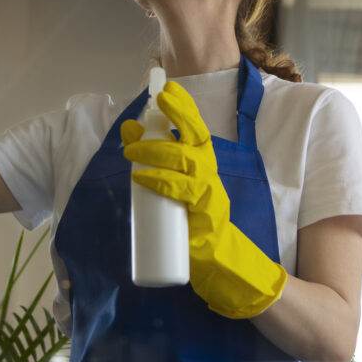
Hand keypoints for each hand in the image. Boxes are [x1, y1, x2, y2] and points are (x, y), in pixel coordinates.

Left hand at [121, 81, 287, 318]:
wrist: (230, 272)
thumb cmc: (201, 233)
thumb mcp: (180, 197)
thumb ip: (162, 175)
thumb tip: (133, 148)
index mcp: (207, 169)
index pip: (197, 132)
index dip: (183, 109)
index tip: (166, 90)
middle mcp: (212, 177)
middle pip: (194, 139)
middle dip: (172, 120)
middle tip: (142, 118)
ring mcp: (210, 195)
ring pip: (185, 162)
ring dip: (155, 152)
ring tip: (131, 150)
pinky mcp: (205, 217)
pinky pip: (182, 193)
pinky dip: (160, 182)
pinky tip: (141, 178)